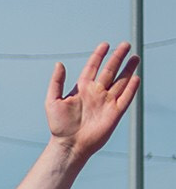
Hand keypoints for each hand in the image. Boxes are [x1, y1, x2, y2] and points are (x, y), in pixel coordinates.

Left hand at [46, 42, 139, 159]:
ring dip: (128, 69)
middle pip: (110, 71)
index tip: (105, 44)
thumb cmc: (59, 125)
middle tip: (125, 44)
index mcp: (82, 88)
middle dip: (118, 57)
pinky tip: (135, 77)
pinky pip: (126, 97)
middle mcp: (96, 93)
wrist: (69, 144)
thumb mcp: (52, 101)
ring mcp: (106, 102)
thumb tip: (59, 64)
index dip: (99, 55)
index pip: (93, 67)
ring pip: (121, 81)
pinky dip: (131, 88)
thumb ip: (56, 82)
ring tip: (135, 57)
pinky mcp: (115, 112)